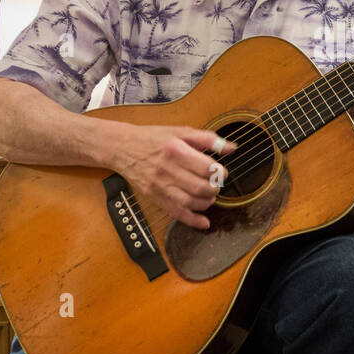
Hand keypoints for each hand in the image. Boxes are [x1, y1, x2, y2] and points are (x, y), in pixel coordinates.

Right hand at [107, 124, 233, 230]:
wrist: (123, 147)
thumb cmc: (153, 138)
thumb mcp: (180, 131)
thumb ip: (208, 139)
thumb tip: (231, 148)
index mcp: (176, 150)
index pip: (206, 168)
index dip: (220, 172)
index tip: (221, 172)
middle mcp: (168, 169)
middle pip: (200, 187)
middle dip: (215, 189)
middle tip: (216, 185)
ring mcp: (160, 185)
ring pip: (189, 202)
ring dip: (206, 203)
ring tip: (209, 196)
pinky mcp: (154, 197)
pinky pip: (175, 213)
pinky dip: (192, 220)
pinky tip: (203, 222)